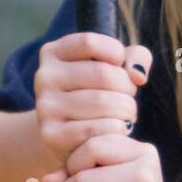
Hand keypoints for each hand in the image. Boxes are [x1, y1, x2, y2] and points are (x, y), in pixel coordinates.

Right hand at [34, 32, 151, 166]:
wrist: (70, 137)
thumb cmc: (99, 94)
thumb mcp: (115, 67)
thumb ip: (135, 57)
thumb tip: (138, 75)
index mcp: (53, 53)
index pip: (89, 43)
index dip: (116, 53)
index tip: (121, 67)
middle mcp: (44, 77)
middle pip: (102, 74)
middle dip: (128, 87)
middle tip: (128, 97)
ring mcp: (45, 107)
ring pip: (102, 102)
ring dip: (127, 110)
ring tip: (125, 114)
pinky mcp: (52, 135)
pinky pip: (98, 129)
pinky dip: (117, 130)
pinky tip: (116, 130)